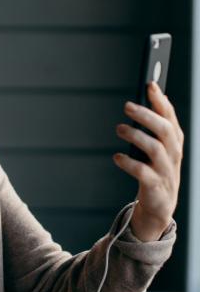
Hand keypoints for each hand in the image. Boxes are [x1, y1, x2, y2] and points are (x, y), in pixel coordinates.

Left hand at [113, 81, 183, 240]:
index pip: (171, 117)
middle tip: (127, 106)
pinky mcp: (156, 187)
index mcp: (174, 142)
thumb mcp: (158, 146)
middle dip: (147, 115)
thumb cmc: (155, 170)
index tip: (150, 84)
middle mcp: (174, 154)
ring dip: (136, 136)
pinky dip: (129, 163)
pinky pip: (143, 172)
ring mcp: (167, 171)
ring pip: (156, 149)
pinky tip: (116, 157)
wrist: (159, 206)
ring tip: (119, 128)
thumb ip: (155, 124)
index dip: (161, 101)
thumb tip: (153, 95)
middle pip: (164, 130)